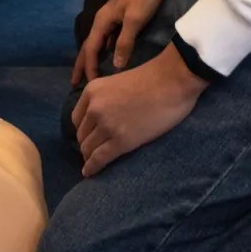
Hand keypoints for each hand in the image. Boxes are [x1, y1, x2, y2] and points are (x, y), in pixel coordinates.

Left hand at [72, 47, 205, 174]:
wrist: (172, 81)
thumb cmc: (153, 78)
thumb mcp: (118, 81)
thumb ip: (107, 97)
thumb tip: (106, 115)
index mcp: (92, 91)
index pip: (77, 119)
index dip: (84, 130)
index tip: (90, 137)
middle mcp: (94, 108)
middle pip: (82, 135)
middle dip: (87, 144)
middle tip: (94, 152)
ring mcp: (107, 125)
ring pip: (88, 148)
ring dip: (89, 157)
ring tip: (94, 163)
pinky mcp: (121, 141)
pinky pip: (99, 158)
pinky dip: (92, 167)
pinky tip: (89, 173)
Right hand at [74, 0, 170, 85]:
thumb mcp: (135, 20)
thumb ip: (125, 42)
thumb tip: (116, 66)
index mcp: (102, 21)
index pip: (91, 49)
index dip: (90, 67)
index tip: (89, 84)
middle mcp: (102, 20)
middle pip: (88, 46)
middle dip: (81, 65)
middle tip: (74, 83)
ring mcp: (110, 18)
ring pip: (97, 43)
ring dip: (91, 59)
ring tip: (89, 74)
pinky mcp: (120, 18)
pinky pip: (107, 39)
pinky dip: (104, 51)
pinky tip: (108, 57)